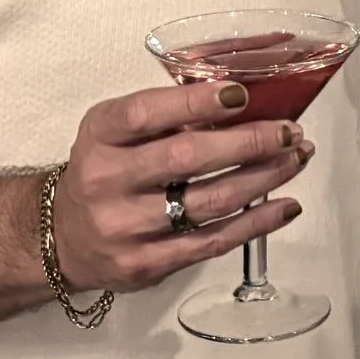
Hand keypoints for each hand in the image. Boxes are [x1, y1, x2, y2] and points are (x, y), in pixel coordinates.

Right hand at [51, 80, 312, 292]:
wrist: (64, 238)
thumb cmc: (106, 172)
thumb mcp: (116, 133)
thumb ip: (167, 117)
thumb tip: (243, 102)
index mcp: (98, 137)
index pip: (145, 114)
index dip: (196, 102)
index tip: (241, 94)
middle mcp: (105, 181)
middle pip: (187, 158)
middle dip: (250, 142)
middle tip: (289, 132)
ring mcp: (125, 227)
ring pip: (209, 201)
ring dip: (264, 178)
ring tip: (296, 159)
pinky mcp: (147, 264)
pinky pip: (213, 241)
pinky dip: (257, 222)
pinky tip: (285, 205)